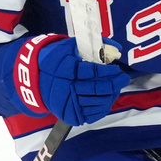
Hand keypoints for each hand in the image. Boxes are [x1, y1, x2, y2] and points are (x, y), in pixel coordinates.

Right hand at [11, 35, 129, 125]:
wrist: (36, 78)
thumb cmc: (58, 59)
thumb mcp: (71, 46)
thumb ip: (95, 45)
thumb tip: (117, 48)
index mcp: (65, 69)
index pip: (91, 72)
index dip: (107, 71)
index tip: (117, 69)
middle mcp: (65, 88)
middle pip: (95, 88)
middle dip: (113, 84)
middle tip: (124, 78)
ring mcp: (67, 103)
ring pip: (96, 103)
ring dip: (110, 95)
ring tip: (117, 88)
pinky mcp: (69, 115)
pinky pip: (91, 114)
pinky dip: (103, 107)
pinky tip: (108, 98)